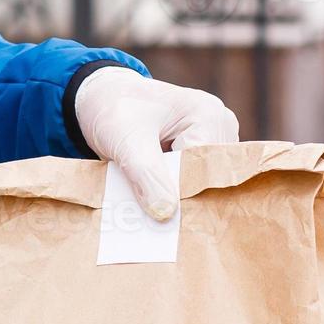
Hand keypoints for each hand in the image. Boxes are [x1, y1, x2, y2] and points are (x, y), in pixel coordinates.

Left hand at [74, 65, 238, 219]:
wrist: (103, 100)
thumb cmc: (115, 111)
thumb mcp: (126, 141)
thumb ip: (146, 175)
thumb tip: (166, 213)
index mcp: (209, 115)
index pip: (206, 167)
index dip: (184, 194)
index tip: (162, 219)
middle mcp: (219, 126)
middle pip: (207, 177)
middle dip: (182, 199)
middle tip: (155, 224)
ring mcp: (212, 140)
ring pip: (200, 183)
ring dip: (177, 200)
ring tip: (153, 216)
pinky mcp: (199, 153)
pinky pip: (191, 181)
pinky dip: (172, 194)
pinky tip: (155, 206)